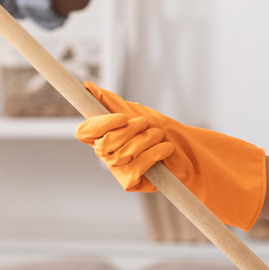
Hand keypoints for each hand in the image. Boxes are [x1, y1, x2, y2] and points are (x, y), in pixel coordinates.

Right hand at [75, 82, 266, 228]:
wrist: (184, 148)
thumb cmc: (157, 128)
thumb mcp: (135, 111)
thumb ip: (110, 101)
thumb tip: (87, 87)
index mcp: (101, 135)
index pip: (84, 132)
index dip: (99, 125)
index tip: (121, 118)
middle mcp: (106, 154)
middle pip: (105, 143)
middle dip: (130, 131)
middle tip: (147, 124)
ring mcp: (117, 169)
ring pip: (123, 155)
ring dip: (146, 140)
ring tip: (159, 135)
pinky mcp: (130, 182)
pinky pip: (136, 168)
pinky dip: (154, 155)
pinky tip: (165, 149)